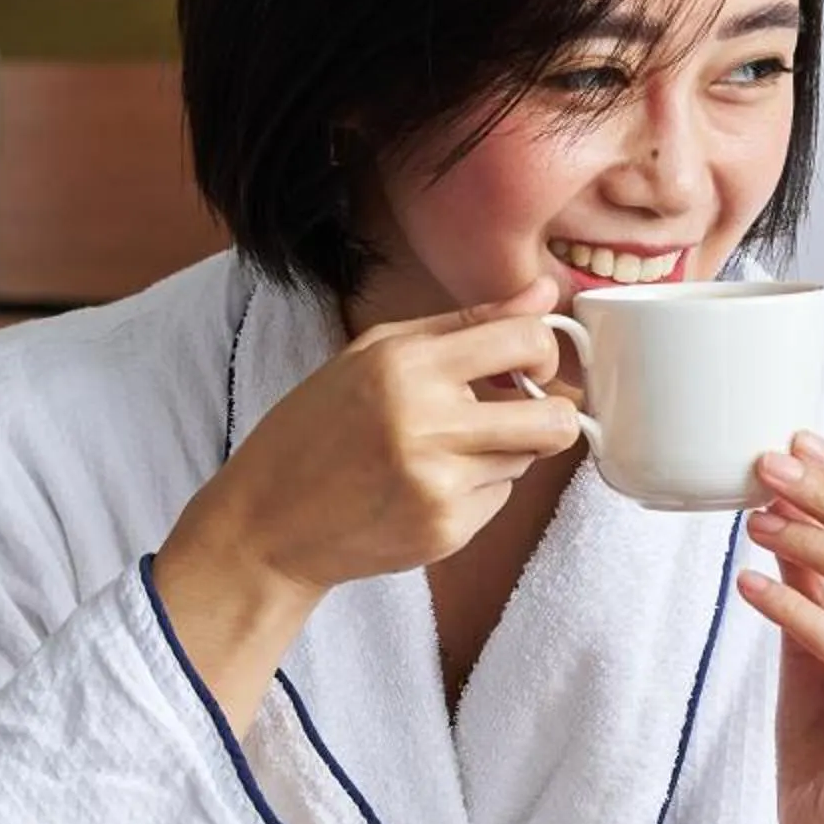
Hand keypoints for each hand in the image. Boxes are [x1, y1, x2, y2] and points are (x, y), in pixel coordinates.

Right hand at [151, 279, 579, 725]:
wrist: (267, 523)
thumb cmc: (317, 429)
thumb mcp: (376, 353)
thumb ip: (466, 323)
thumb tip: (544, 293)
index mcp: (407, 364)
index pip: (527, 342)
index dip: (545, 353)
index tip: (530, 365)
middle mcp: (428, 423)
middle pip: (555, 419)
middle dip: (554, 415)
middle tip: (522, 413)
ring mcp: (440, 484)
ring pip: (527, 460)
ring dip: (503, 453)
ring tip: (442, 452)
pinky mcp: (446, 531)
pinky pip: (499, 500)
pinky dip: (476, 491)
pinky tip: (424, 488)